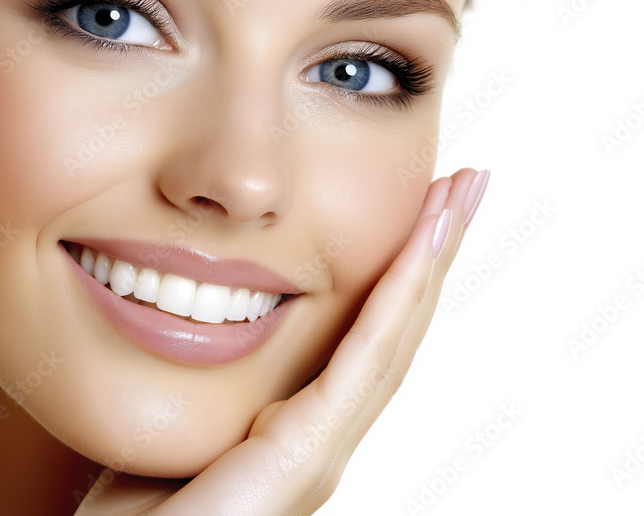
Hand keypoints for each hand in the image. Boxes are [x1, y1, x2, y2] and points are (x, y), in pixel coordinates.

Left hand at [76, 168, 488, 514]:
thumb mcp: (175, 428)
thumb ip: (206, 387)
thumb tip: (196, 327)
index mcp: (297, 427)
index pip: (365, 334)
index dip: (400, 269)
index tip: (424, 204)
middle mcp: (322, 438)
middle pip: (395, 328)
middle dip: (434, 251)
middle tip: (468, 183)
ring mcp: (320, 452)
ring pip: (393, 337)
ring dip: (432, 260)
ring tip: (463, 194)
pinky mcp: (303, 459)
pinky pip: (362, 364)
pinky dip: (398, 300)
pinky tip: (424, 245)